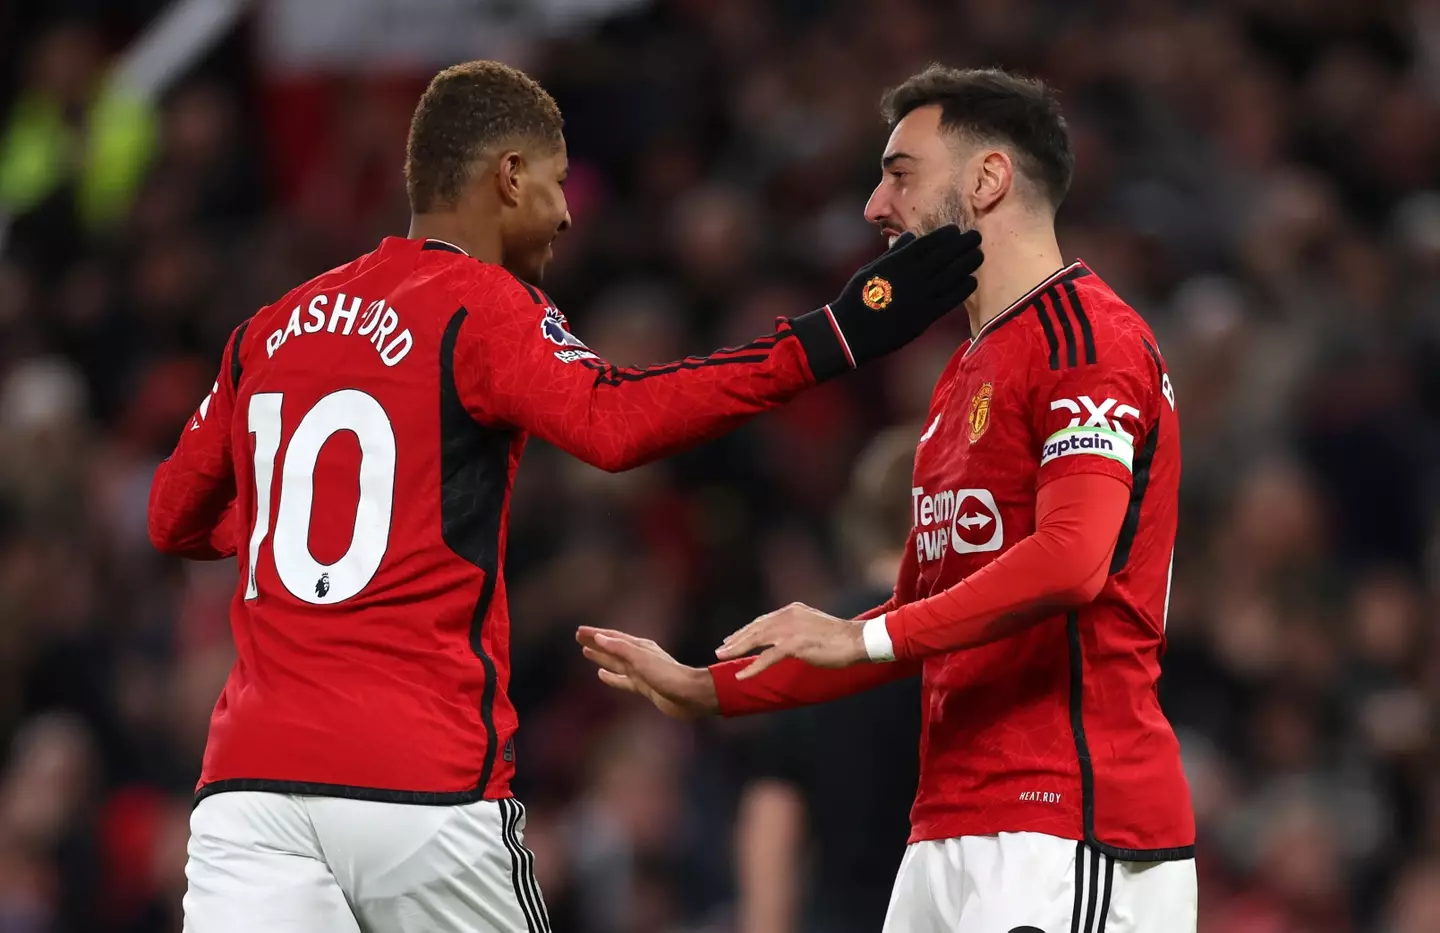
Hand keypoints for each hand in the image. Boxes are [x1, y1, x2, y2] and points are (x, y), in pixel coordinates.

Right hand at [576, 627, 718, 718]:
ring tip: (586, 652)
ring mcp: (641, 672)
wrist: (690, 695)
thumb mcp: (641, 659)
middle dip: (596, 642)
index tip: (579, 631)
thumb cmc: (668, 675)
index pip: (612, 638)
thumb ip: (620, 648)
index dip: (595, 634)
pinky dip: (610, 676)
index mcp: (639, 647)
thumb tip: (599, 638)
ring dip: (601, 656)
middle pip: (612, 647)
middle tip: (579, 637)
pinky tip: (602, 674)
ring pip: (615, 662)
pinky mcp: (644, 686)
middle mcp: (640, 656)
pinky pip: (622, 679)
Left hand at [715, 603, 867, 679]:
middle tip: (720, 649)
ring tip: (722, 658)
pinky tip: (742, 676)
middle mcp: (788, 616)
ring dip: (737, 650)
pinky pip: (767, 658)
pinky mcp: (795, 645)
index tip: (732, 639)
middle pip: (755, 628)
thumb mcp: (813, 626)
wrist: (858, 640)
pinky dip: (752, 667)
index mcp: (792, 610)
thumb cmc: (840, 638)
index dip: (746, 631)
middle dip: (736, 639)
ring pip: (756, 640)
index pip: (763, 621)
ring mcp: (791, 629)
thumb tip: (785, 640)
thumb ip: (797, 629)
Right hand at [791, 225, 982, 379]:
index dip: (946, 235)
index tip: (957, 230)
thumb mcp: (872, 268)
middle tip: (977, 237)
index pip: (929, 242)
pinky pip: (950, 299)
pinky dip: (963, 288)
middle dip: (963, 244)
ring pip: (952, 275)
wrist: (853, 330)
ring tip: (979, 255)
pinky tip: (972, 280)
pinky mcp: (926, 315)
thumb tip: (911, 236)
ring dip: (968, 263)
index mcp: (899, 261)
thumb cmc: (860, 296)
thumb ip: (894, 253)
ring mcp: (921, 295)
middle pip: (946, 255)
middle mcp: (913, 275)